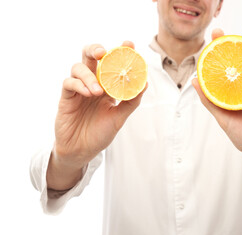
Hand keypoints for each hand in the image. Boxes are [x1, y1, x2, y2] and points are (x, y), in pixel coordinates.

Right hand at [54, 41, 146, 169]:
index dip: (119, 52)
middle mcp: (92, 83)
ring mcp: (78, 89)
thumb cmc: (100, 133)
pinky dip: (79, 84)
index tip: (128, 44)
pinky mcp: (66, 97)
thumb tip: (144, 84)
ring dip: (89, 75)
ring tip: (98, 91)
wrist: (82, 151)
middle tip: (103, 53)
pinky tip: (88, 93)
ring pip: (78, 67)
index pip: (112, 64)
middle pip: (90, 57)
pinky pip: (69, 83)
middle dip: (96, 49)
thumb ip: (130, 102)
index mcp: (107, 86)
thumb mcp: (119, 118)